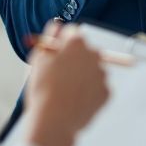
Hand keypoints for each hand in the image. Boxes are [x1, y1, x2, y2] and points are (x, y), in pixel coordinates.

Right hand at [24, 21, 110, 145]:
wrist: (54, 120)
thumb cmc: (43, 90)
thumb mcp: (39, 59)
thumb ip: (50, 37)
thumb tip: (57, 25)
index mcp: (76, 43)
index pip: (72, 33)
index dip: (62, 44)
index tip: (57, 54)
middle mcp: (93, 55)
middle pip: (85, 51)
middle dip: (75, 59)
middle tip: (61, 74)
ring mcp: (102, 74)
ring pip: (92, 70)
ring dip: (82, 76)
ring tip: (66, 91)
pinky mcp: (107, 92)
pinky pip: (97, 88)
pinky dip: (89, 93)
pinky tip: (74, 100)